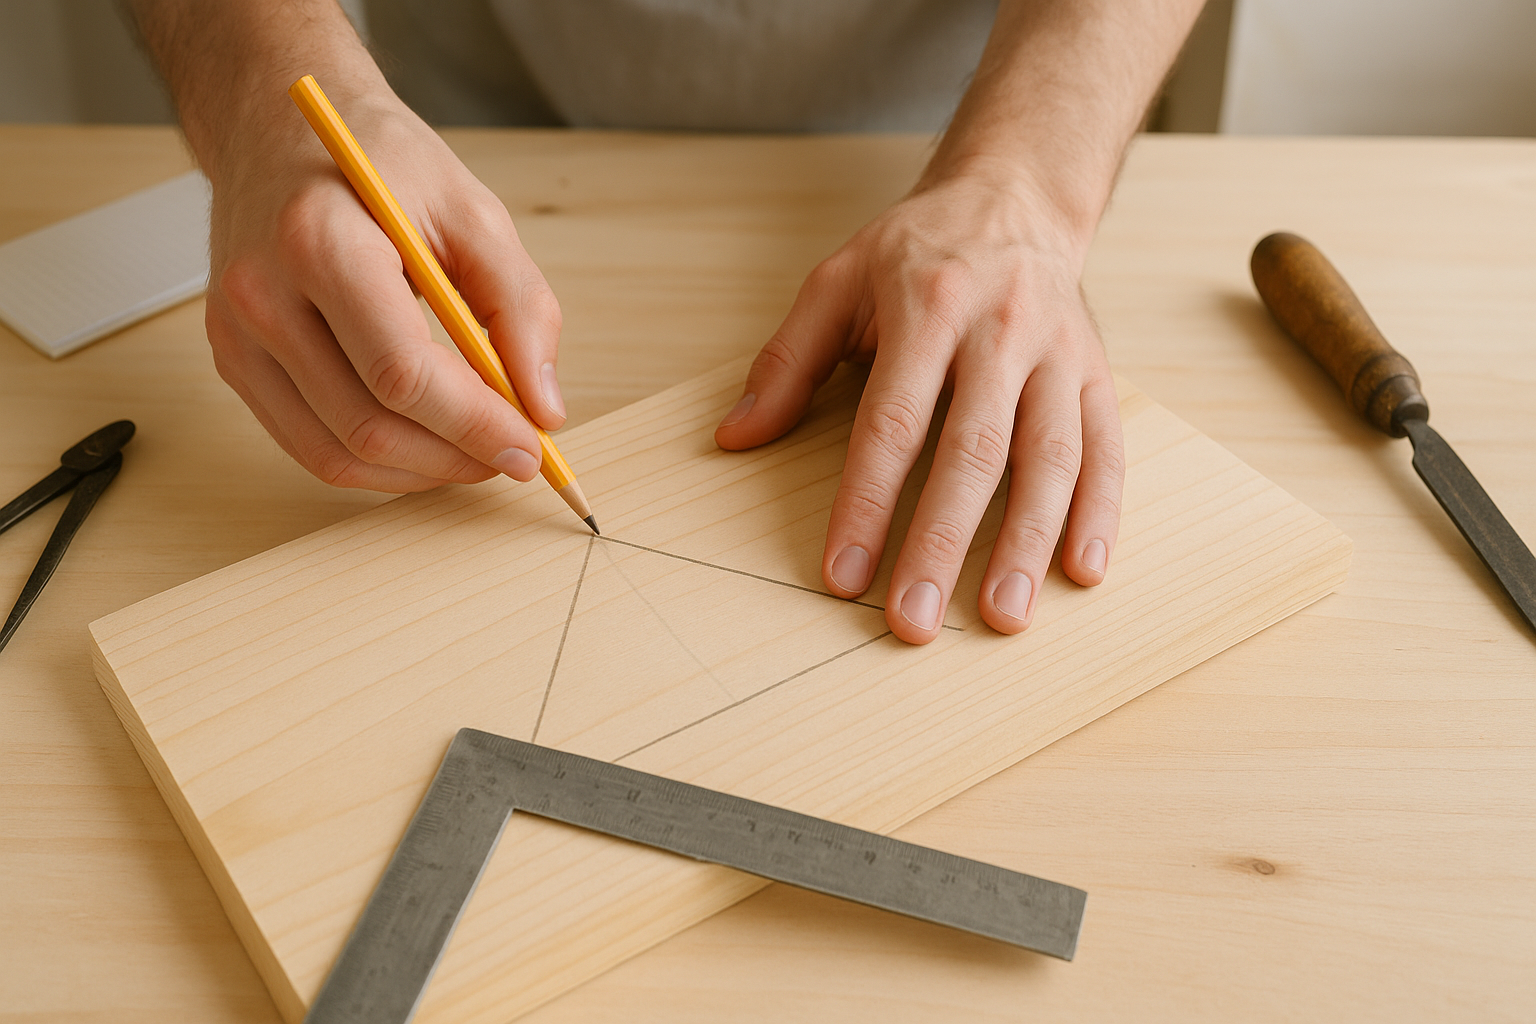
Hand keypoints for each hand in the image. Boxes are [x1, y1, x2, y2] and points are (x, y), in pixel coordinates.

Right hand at [206, 91, 564, 490]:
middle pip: (368, 424)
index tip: (530, 446)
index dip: (474, 425)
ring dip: (420, 472)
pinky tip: (425, 444)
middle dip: (456, 456)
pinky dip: (376, 462)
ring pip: (335, 453)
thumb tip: (543, 407)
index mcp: (321, 242)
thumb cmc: (378, 162)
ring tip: (475, 452)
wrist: (278, 127)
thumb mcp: (472, 212)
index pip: (402, 373)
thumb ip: (519, 309)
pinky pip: (308, 445)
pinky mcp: (235, 361)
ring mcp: (237, 335)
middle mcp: (262, 295)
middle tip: (515, 455)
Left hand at [715, 168, 1123, 643]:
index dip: (866, 502)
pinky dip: (1099, 512)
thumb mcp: (837, 281)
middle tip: (916, 620)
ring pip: (1048, 456)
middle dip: (942, 542)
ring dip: (1027, 542)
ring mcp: (1057, 354)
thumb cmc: (916, 250)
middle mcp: (999, 331)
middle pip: (972, 450)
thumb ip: (786, 361)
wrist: (1017, 197)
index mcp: (925, 308)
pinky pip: (1105, 448)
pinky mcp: (1095, 373)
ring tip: (1003, 616)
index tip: (843, 573)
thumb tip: (735, 437)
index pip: (892, 421)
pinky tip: (1080, 572)